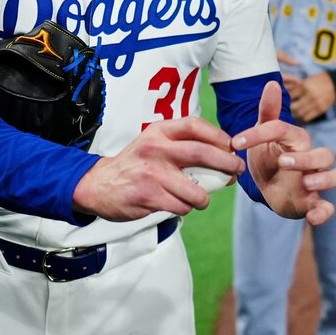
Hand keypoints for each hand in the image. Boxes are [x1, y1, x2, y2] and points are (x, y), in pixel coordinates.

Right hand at [73, 117, 246, 220]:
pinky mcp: (149, 196)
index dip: (219, 135)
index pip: (195, 126)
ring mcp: (152, 174)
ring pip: (196, 190)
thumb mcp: (154, 143)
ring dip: (204, 198)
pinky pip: (182, 206)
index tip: (232, 146)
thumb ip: (183, 145)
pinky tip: (176, 204)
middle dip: (227, 163)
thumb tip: (225, 156)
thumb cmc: (136, 163)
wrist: (99, 184)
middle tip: (236, 171)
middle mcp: (156, 149)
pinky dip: (185, 208)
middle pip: (203, 153)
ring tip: (199, 198)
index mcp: (158, 132)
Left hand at [231, 80, 335, 224]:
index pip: (282, 130)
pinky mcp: (313, 202)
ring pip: (335, 176)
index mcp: (295, 140)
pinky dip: (324, 212)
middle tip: (282, 163)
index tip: (234, 143)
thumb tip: (271, 82)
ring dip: (324, 179)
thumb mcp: (264, 135)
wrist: (270, 188)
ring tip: (306, 183)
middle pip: (324, 154)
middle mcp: (310, 159)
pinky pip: (328, 207)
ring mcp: (314, 181)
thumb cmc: (269, 157)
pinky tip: (313, 216)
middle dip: (305, 158)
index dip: (259, 134)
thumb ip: (268, 112)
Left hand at [284, 71, 335, 122]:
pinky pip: (307, 118)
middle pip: (294, 107)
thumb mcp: (305, 80)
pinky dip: (301, 118)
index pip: (290, 96)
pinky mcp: (321, 110)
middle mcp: (310, 96)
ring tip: (290, 114)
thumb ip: (294, 88)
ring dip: (294, 115)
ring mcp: (316, 104)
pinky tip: (298, 116)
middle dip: (287, 109)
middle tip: (283, 110)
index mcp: (304, 86)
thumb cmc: (317, 80)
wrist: (335, 83)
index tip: (280, 102)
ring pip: (300, 114)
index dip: (284, 100)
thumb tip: (281, 93)